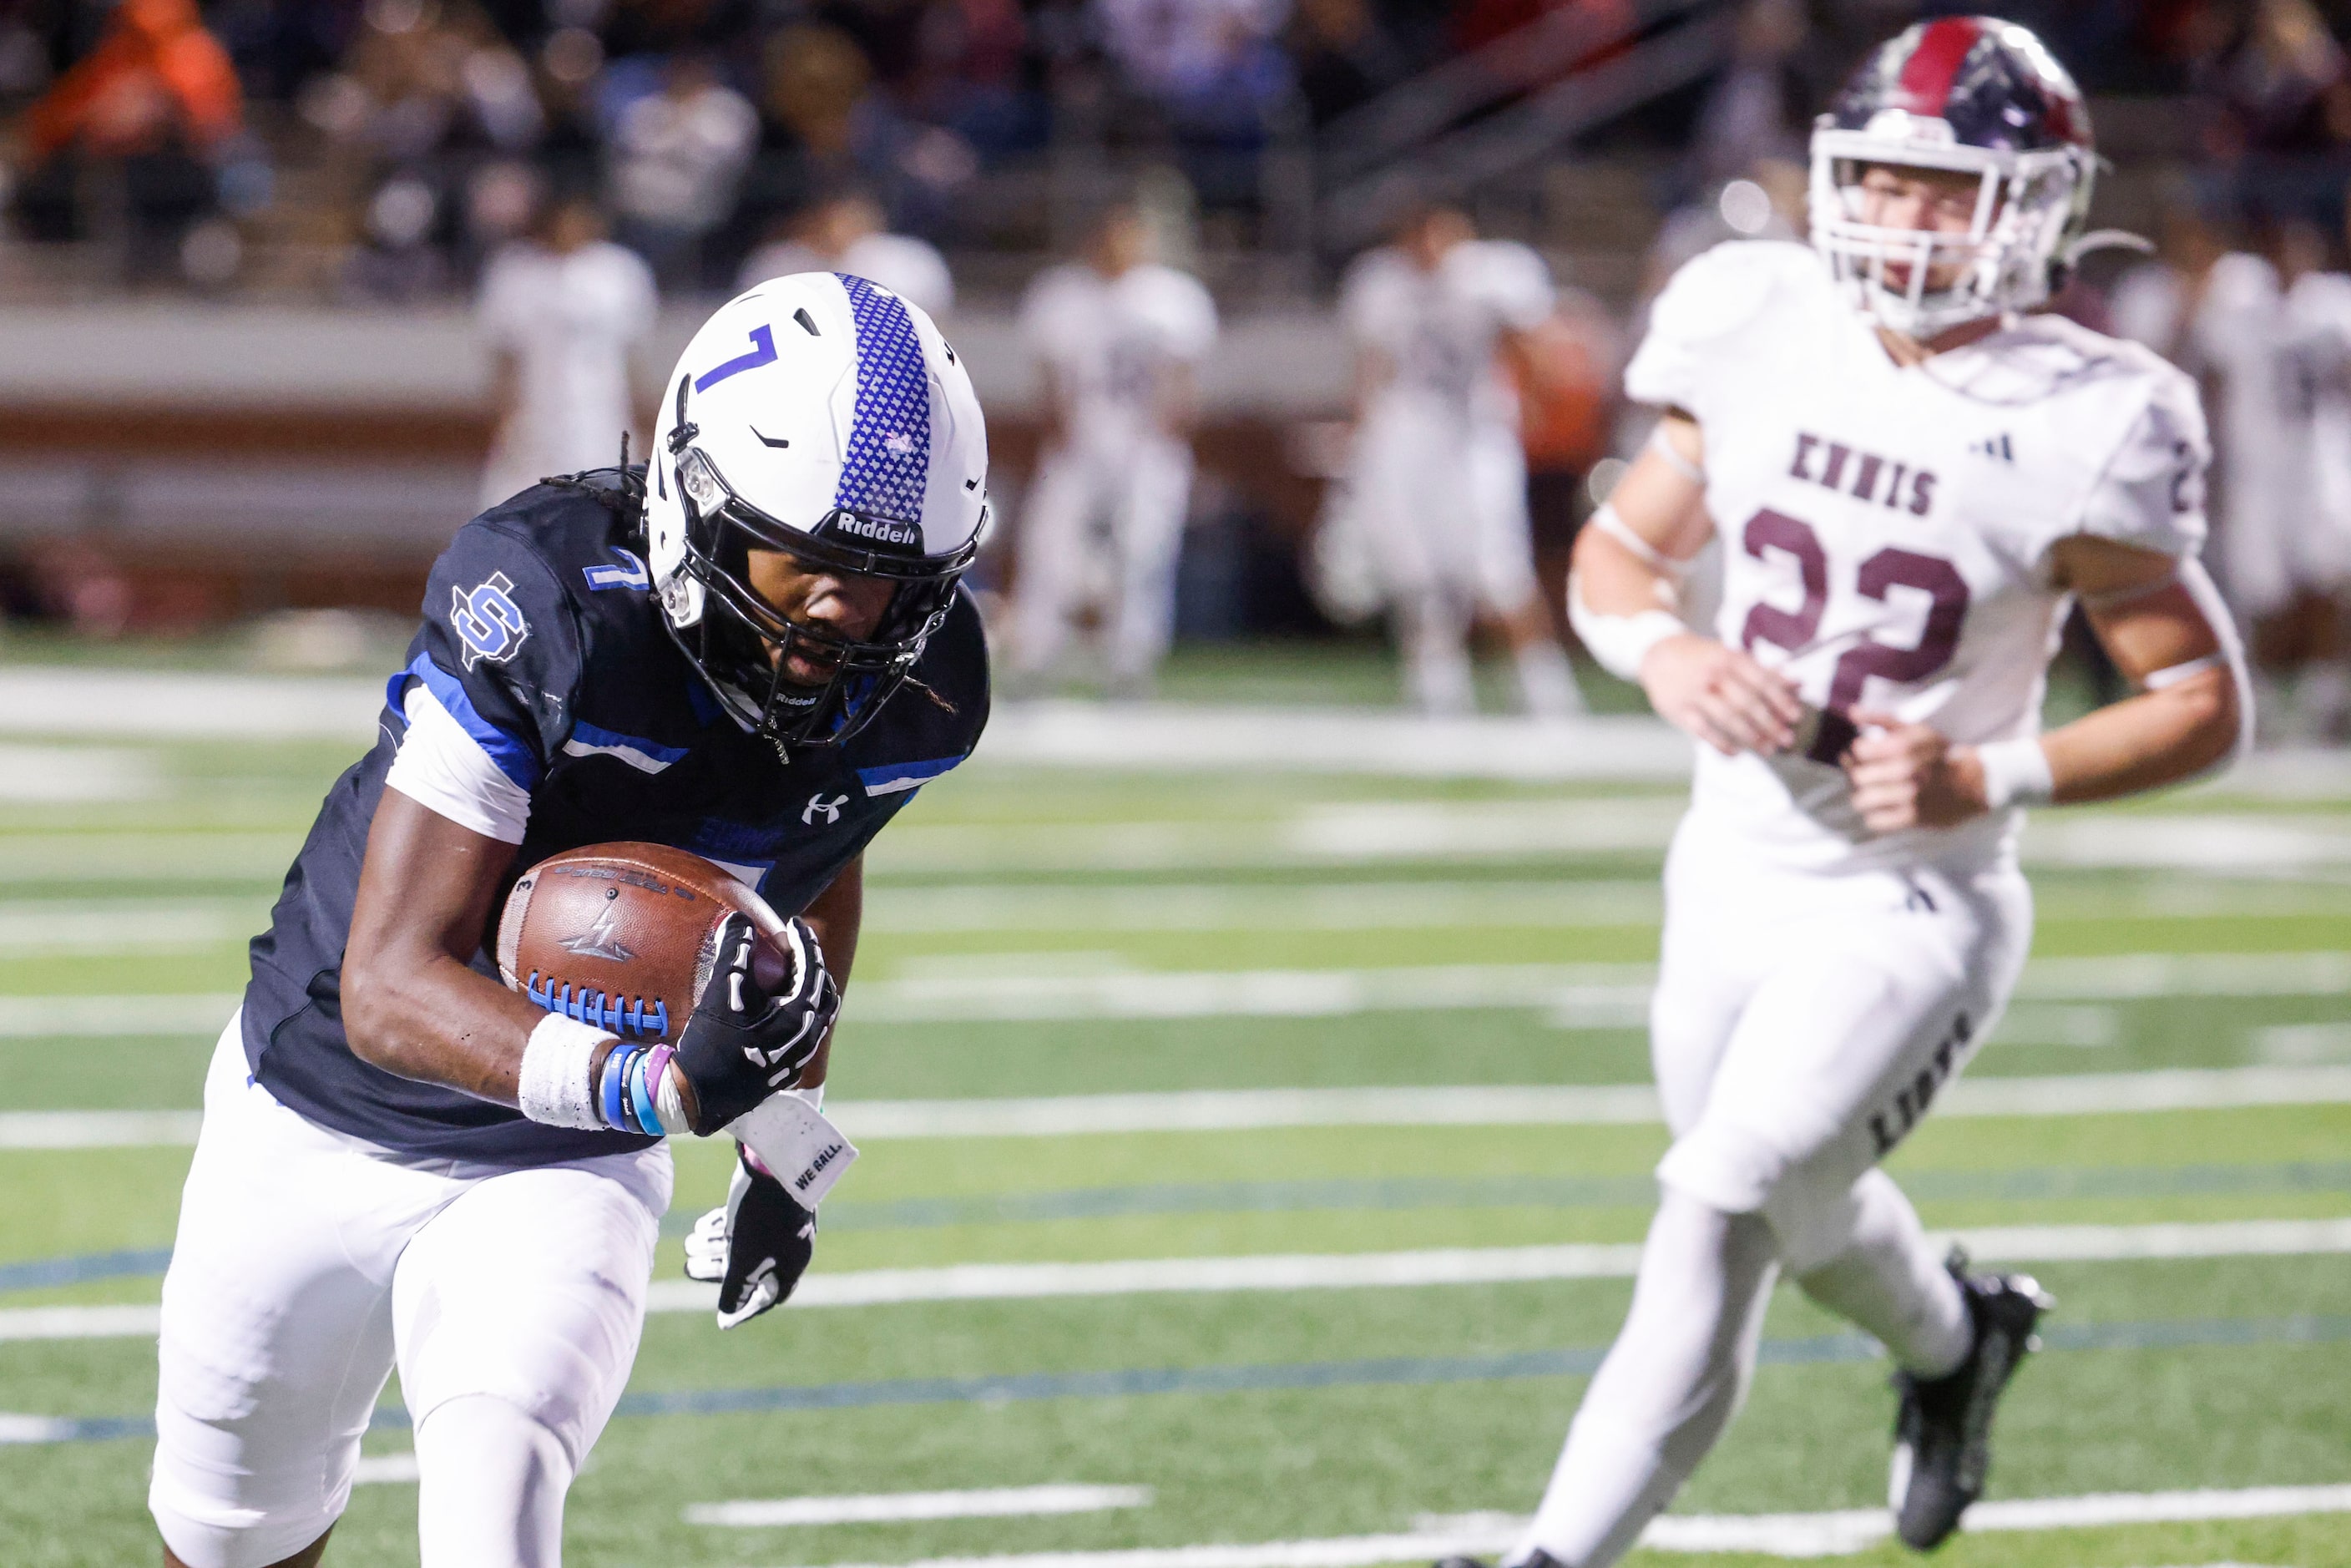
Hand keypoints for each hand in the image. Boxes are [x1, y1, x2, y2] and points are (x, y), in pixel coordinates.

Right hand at [671, 913, 839, 1134]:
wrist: (698, 1096)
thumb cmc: (711, 1042)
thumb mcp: (722, 990)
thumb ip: (734, 949)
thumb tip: (740, 918)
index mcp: (799, 1015)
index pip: (813, 968)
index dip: (804, 940)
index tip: (794, 923)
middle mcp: (807, 1038)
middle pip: (823, 992)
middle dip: (811, 965)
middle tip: (792, 949)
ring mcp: (799, 1058)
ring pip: (817, 1016)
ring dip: (808, 991)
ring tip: (787, 975)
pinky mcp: (786, 1071)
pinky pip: (805, 1035)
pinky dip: (798, 1014)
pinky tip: (775, 1010)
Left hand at [683, 1143, 814, 1327]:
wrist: (775, 1161)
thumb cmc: (763, 1217)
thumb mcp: (746, 1259)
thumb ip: (736, 1290)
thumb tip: (727, 1314)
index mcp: (792, 1264)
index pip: (768, 1297)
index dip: (745, 1311)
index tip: (722, 1320)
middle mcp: (788, 1244)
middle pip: (750, 1268)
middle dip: (717, 1269)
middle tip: (689, 1268)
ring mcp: (778, 1221)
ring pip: (742, 1242)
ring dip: (713, 1246)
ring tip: (689, 1244)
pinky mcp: (767, 1200)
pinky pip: (743, 1222)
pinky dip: (721, 1226)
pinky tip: (701, 1225)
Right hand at [1640, 634, 1803, 755]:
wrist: (1659, 654)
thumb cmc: (1704, 658)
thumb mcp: (1731, 657)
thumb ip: (1764, 671)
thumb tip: (1798, 684)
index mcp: (1729, 658)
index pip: (1761, 681)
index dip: (1781, 700)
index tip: (1795, 717)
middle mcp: (1713, 674)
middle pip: (1748, 703)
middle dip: (1770, 723)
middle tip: (1786, 739)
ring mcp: (1695, 693)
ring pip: (1728, 718)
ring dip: (1751, 736)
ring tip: (1768, 749)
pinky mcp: (1679, 709)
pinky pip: (1704, 731)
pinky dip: (1721, 744)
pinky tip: (1736, 752)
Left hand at [1842, 709, 1989, 831]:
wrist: (1974, 782)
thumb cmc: (1939, 753)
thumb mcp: (1915, 730)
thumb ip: (1881, 719)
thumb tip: (1851, 711)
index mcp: (1904, 747)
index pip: (1859, 750)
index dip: (1860, 751)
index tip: (1868, 752)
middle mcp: (1905, 772)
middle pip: (1858, 777)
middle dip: (1859, 774)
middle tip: (1868, 773)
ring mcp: (1908, 797)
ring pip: (1861, 800)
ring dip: (1863, 795)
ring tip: (1873, 790)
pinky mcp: (1912, 818)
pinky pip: (1874, 821)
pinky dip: (1874, 814)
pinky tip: (1882, 807)